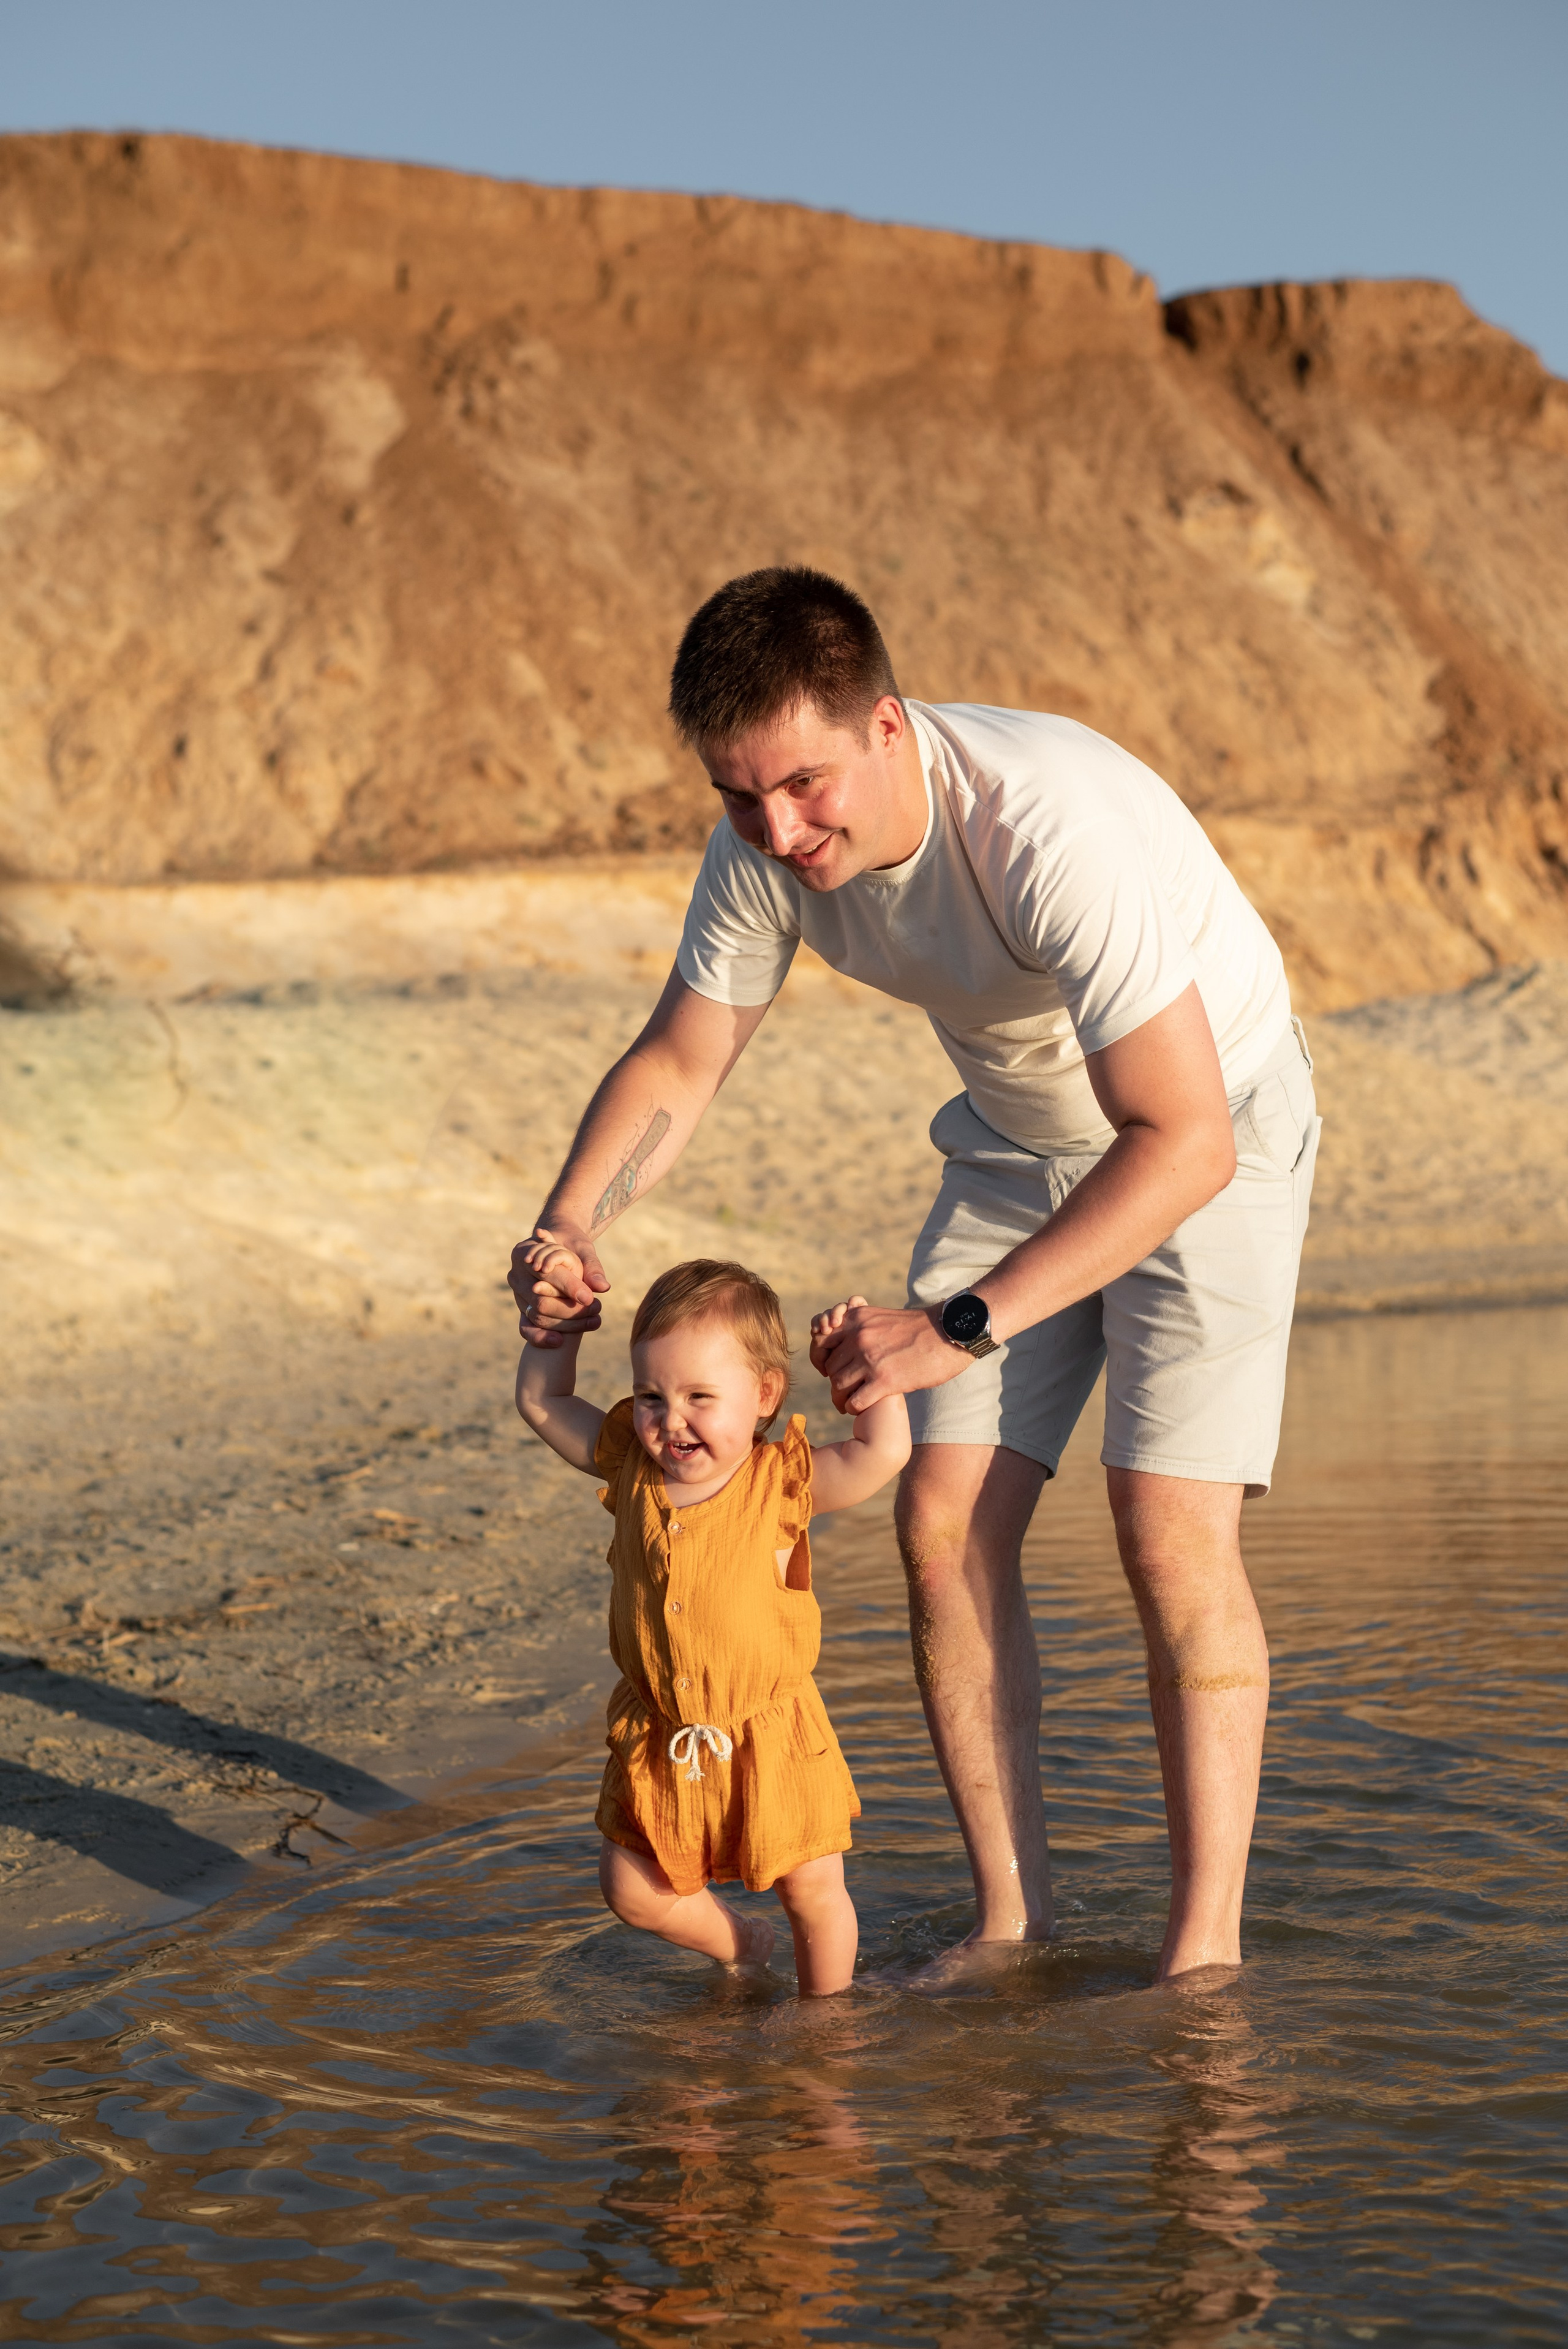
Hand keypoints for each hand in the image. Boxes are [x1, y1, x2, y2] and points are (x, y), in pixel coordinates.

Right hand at [509, 1226, 607, 1346]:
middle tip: (596, 1308)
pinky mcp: (522, 1309)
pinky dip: (541, 1337)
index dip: (569, 1287)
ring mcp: (517, 1294)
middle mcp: (516, 1274)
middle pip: (541, 1300)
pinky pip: (526, 1328)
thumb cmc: (570, 1244)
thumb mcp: (582, 1248)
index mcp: (525, 1252)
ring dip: (566, 1323)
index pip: (548, 1275)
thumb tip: (603, 1287)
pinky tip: (560, 1342)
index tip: (589, 1297)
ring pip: (538, 1316)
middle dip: (570, 1309)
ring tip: (594, 1321)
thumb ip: (592, 1267)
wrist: (557, 1246)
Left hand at [810, 1298, 968, 1413]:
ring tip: (848, 1404)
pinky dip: (854, 1408)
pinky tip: (862, 1408)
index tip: (828, 1370)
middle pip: (830, 1367)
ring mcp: (870, 1359)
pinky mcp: (884, 1381)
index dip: (822, 1360)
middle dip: (834, 1382)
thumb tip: (848, 1343)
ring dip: (842, 1398)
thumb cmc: (922, 1328)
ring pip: (838, 1386)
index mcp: (857, 1320)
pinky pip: (855, 1401)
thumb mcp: (884, 1318)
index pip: (822, 1342)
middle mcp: (859, 1337)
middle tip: (843, 1393)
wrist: (950, 1332)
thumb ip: (864, 1327)